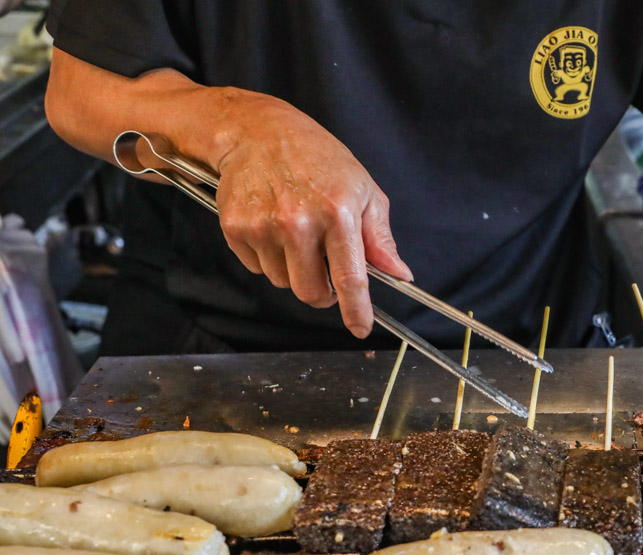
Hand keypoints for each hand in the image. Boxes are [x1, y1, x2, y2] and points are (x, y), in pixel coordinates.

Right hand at [211, 95, 411, 337]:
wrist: (257, 131)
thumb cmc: (318, 158)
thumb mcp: (363, 189)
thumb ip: (380, 237)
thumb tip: (399, 274)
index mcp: (338, 213)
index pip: (351, 278)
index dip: (357, 310)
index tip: (361, 328)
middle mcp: (299, 222)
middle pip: (311, 293)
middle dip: (324, 292)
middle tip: (327, 270)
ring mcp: (263, 226)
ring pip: (284, 283)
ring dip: (294, 271)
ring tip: (298, 234)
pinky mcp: (236, 228)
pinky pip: (258, 268)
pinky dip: (270, 258)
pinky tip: (273, 227)